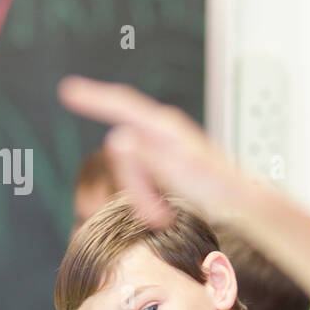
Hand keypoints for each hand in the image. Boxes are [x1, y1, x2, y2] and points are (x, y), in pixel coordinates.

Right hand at [57, 76, 253, 226]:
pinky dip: (147, 197)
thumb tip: (116, 138)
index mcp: (164, 126)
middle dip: (131, 184)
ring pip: (130, 168)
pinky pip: (141, 177)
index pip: (121, 104)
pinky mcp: (165, 161)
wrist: (242, 203)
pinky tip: (163, 212)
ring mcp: (163, 145)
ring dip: (140, 196)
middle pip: (123, 151)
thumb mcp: (178, 173)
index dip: (92, 98)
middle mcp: (162, 130)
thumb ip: (146, 156)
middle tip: (153, 216)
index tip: (67, 91)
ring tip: (162, 218)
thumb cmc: (216, 188)